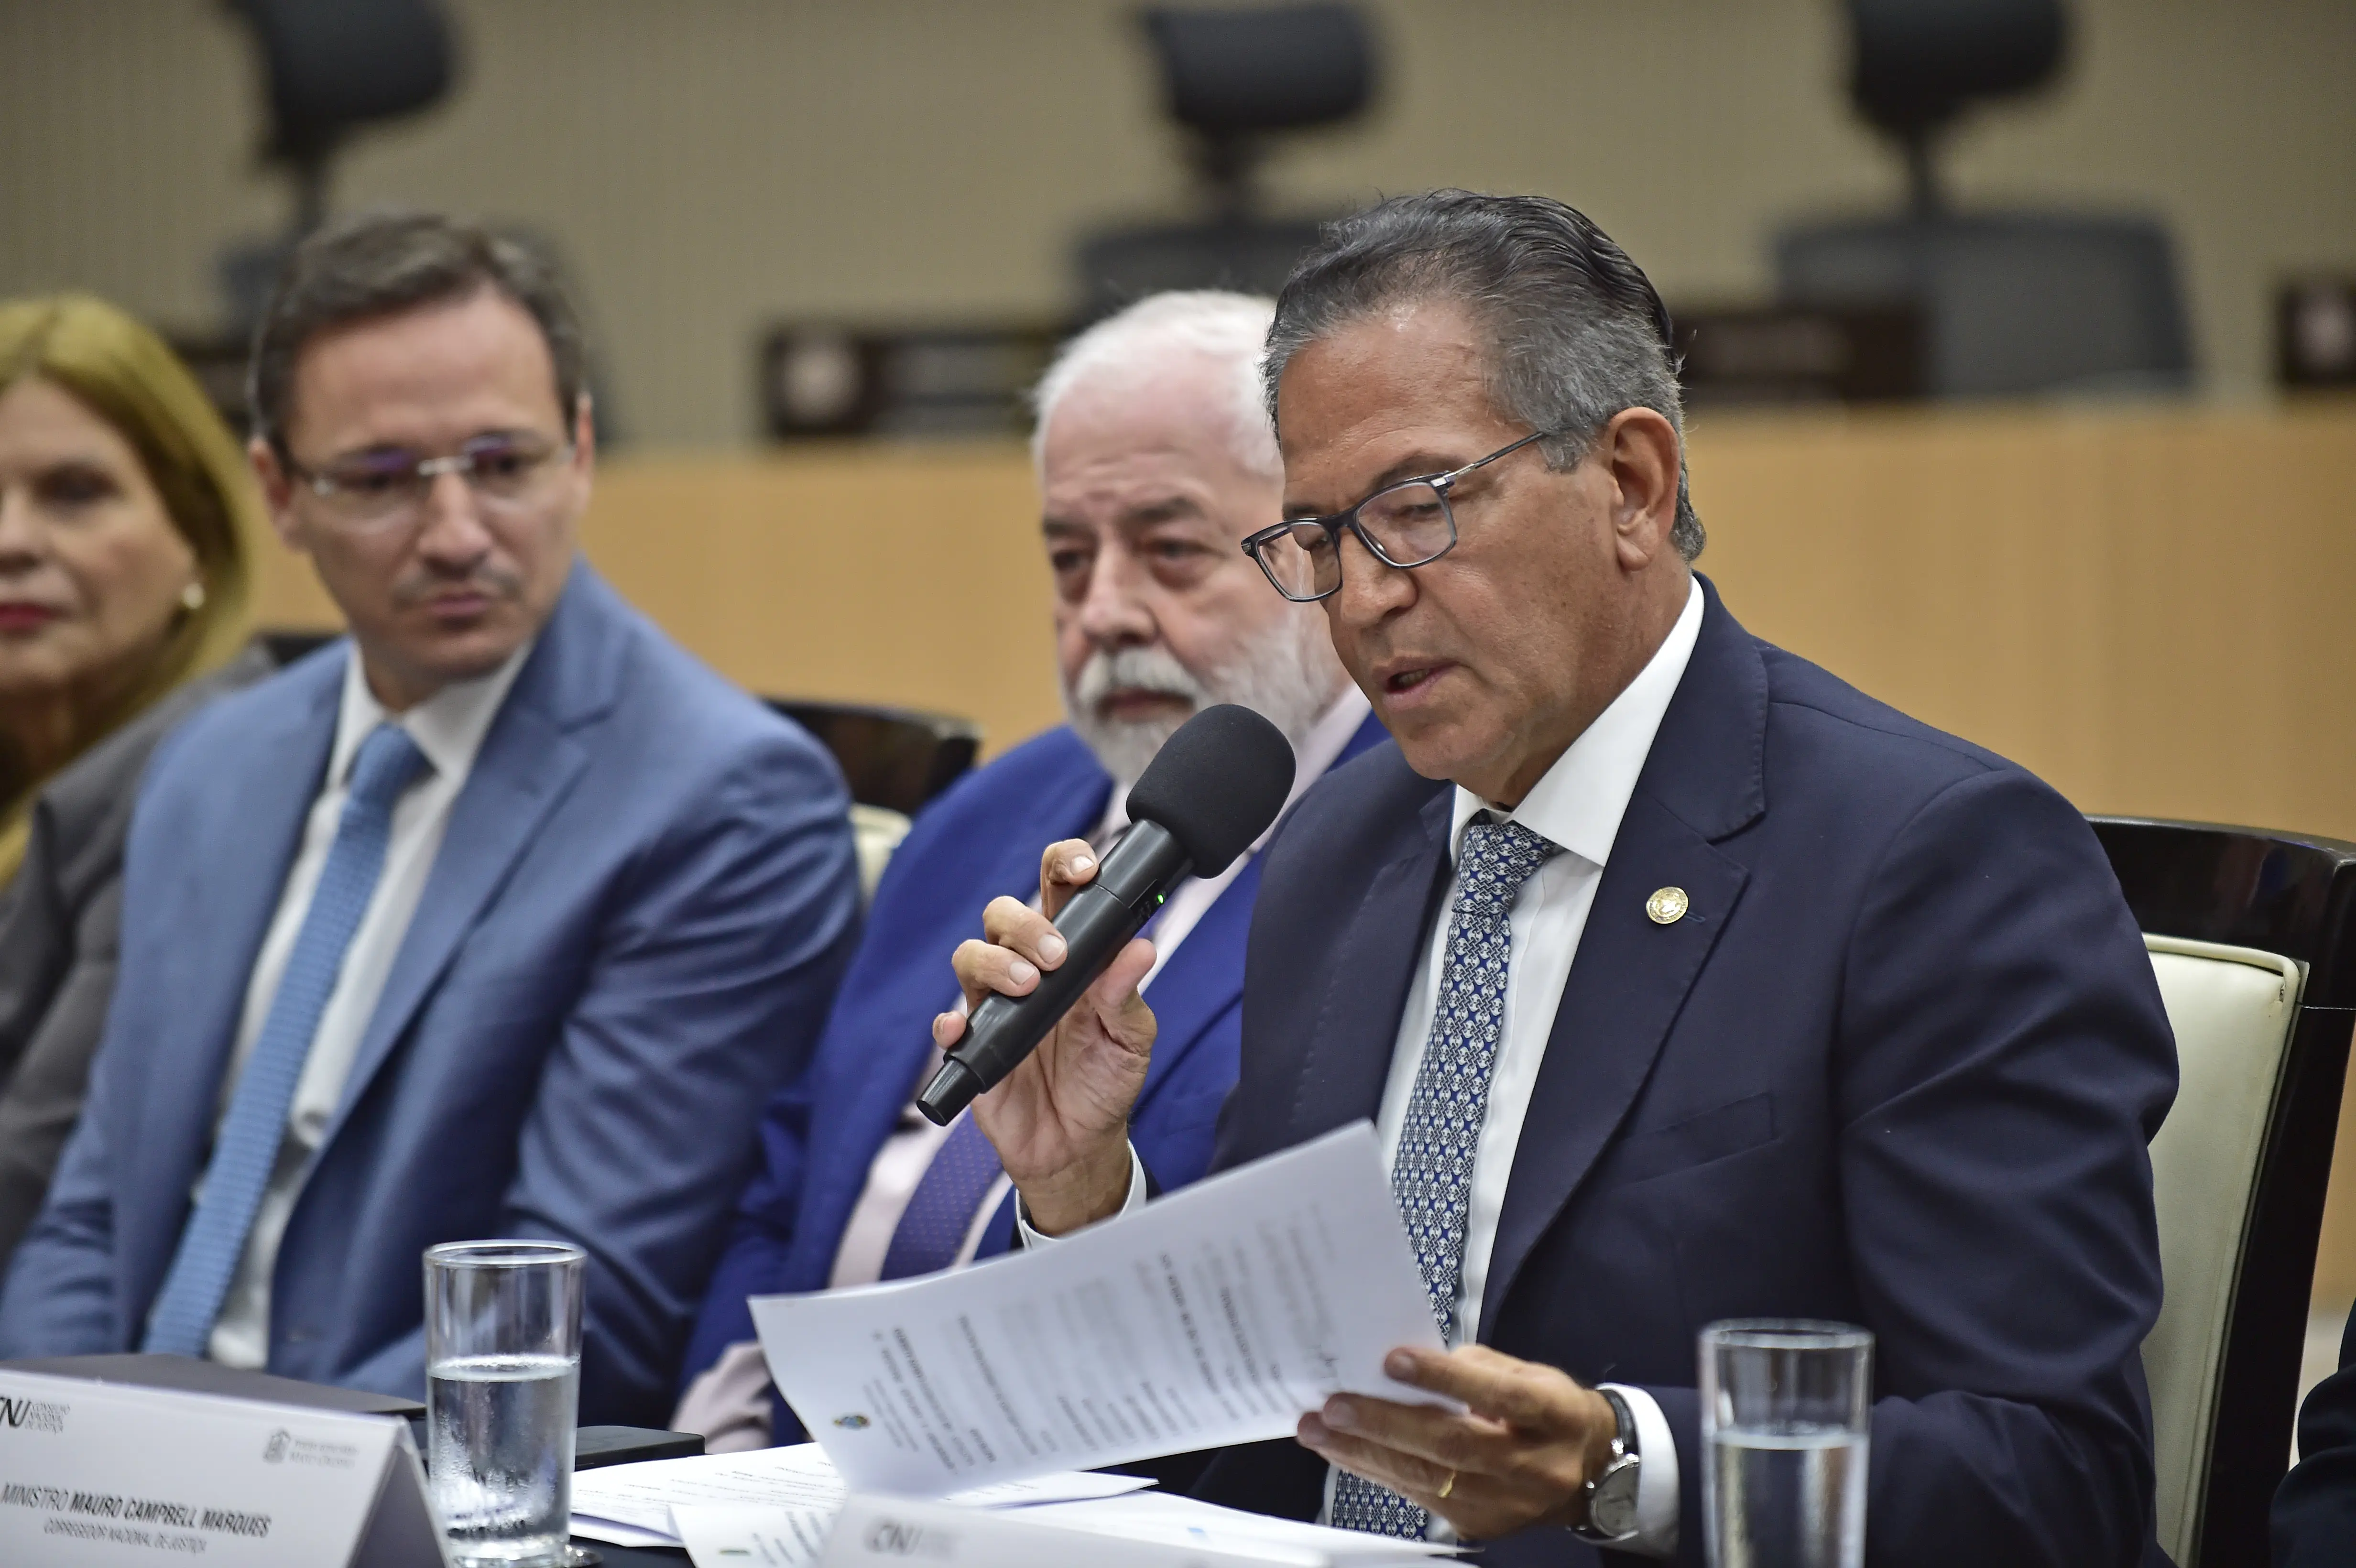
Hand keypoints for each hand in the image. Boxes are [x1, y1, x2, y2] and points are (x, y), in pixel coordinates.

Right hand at [938, 838, 1155, 1234]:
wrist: (1078, 1144)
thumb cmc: (1106, 1081)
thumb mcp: (1131, 1040)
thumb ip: (1127, 995)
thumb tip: (1141, 949)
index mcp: (1072, 956)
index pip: (1059, 892)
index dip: (1064, 865)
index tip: (1084, 870)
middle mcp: (1029, 970)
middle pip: (1003, 915)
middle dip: (1026, 926)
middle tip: (1055, 958)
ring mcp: (995, 1005)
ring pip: (970, 956)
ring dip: (994, 963)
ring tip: (1026, 988)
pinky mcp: (973, 1045)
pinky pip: (947, 1023)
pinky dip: (950, 1022)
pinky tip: (964, 1030)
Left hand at [1296, 1344, 1619, 1541]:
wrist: (1587, 1472)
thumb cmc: (1550, 1412)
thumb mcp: (1531, 1375)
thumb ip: (1477, 1369)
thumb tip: (1412, 1368)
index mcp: (1554, 1416)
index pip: (1499, 1398)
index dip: (1445, 1380)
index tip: (1393, 1361)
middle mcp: (1532, 1467)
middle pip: (1453, 1447)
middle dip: (1384, 1425)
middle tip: (1334, 1406)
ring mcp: (1505, 1505)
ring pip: (1427, 1481)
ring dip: (1364, 1454)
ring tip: (1319, 1431)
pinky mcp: (1479, 1526)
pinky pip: (1420, 1499)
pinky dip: (1377, 1473)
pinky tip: (1345, 1453)